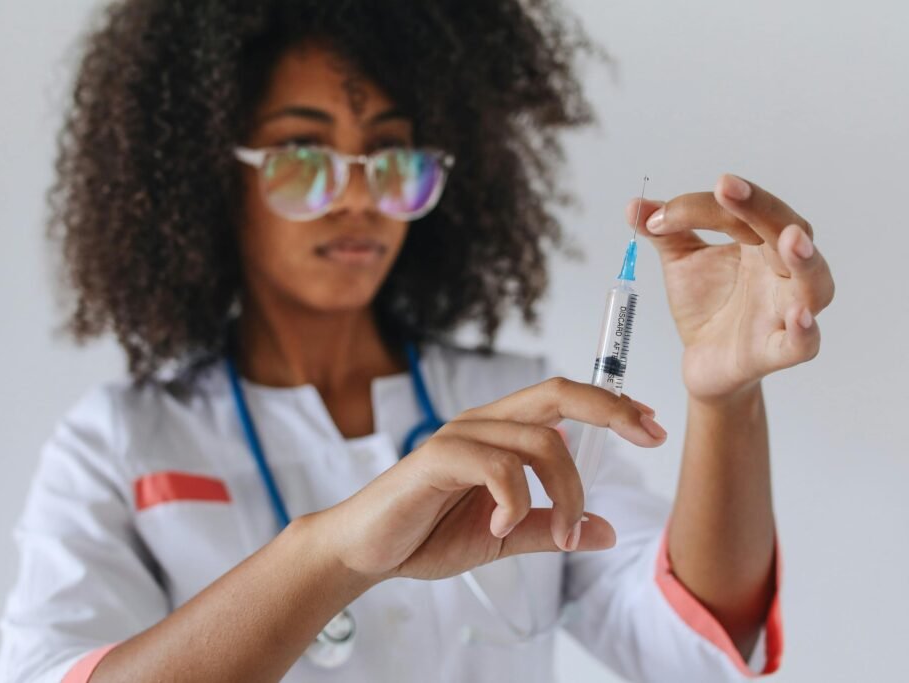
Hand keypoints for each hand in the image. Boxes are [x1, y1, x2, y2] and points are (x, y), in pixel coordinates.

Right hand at [311, 377, 665, 582]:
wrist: (366, 552)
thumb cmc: (426, 534)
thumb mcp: (503, 537)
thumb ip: (548, 528)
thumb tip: (604, 530)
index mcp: (499, 433)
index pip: (562, 401)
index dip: (610, 405)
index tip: (650, 424)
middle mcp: (482, 423)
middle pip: (557, 394)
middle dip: (611, 409)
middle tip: (649, 436)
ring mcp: (459, 436)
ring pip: (541, 443)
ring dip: (566, 494)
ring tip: (560, 536)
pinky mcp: (437, 457)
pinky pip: (499, 468)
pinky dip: (513, 504)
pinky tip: (497, 528)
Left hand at [628, 174, 834, 401]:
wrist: (703, 361)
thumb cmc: (706, 306)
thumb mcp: (682, 264)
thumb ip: (665, 232)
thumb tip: (634, 205)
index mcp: (760, 243)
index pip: (744, 212)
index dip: (705, 207)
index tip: (662, 215)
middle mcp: (781, 272)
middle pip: (788, 230)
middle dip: (760, 208)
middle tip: (728, 188)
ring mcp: (785, 311)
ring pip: (814, 283)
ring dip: (805, 260)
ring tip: (791, 240)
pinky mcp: (778, 351)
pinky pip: (804, 343)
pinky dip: (806, 330)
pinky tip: (799, 316)